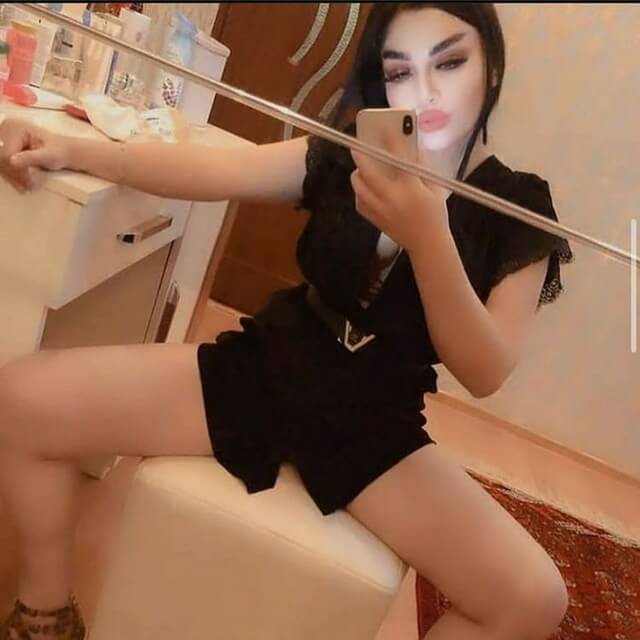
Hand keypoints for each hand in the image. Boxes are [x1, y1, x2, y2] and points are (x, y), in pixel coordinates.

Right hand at [0, 117, 70, 192]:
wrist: (64, 151)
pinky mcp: (6, 145)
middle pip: (1, 157)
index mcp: (15, 127)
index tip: (28, 183)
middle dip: (14, 174)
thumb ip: (30, 157)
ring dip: (12, 177)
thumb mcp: (48, 156)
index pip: (6, 153)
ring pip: (1, 162)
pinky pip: (4, 163)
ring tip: (26, 186)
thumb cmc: (60, 152)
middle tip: (27, 187)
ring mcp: (5, 137)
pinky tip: (22, 182)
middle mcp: (6, 129)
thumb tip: (11, 161)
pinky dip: (12, 174)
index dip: (16, 170)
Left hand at [350, 130, 449, 253]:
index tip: (385, 129)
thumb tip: (411, 146)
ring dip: (358, 175)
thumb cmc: (435, 215)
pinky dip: (360, 193)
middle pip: (368, 172)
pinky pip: (359, 202)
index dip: (391, 141)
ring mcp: (380, 210)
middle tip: (357, 145)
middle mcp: (392, 198)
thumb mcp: (435, 187)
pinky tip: (365, 188)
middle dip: (361, 156)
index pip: (398, 158)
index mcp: (411, 188)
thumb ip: (422, 166)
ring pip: (359, 187)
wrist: (427, 245)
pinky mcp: (374, 219)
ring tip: (362, 168)